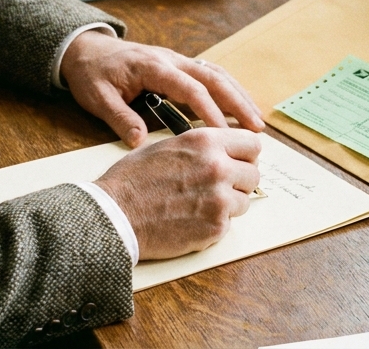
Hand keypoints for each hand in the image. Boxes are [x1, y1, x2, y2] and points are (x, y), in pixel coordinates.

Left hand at [60, 30, 264, 146]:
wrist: (86, 50)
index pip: (189, 88)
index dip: (209, 111)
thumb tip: (139, 142)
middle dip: (237, 102)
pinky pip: (209, 75)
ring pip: (216, 74)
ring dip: (238, 95)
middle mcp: (170, 59)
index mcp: (152, 66)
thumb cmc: (92, 73)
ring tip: (256, 121)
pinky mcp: (178, 66)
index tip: (222, 134)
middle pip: (213, 78)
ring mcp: (177, 60)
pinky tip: (239, 107)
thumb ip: (118, 117)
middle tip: (256, 128)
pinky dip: (228, 90)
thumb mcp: (97, 97)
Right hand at [94, 128, 261, 258]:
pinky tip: (191, 218)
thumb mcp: (165, 146)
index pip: (252, 143)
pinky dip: (214, 222)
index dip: (245, 154)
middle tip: (218, 186)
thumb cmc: (132, 180)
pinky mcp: (216, 227)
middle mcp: (218, 167)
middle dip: (239, 180)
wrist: (115, 215)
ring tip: (199, 203)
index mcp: (205, 142)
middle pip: (253, 173)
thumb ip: (200, 146)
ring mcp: (219, 199)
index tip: (239, 161)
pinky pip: (230, 223)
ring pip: (244, 200)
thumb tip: (223, 150)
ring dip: (228, 203)